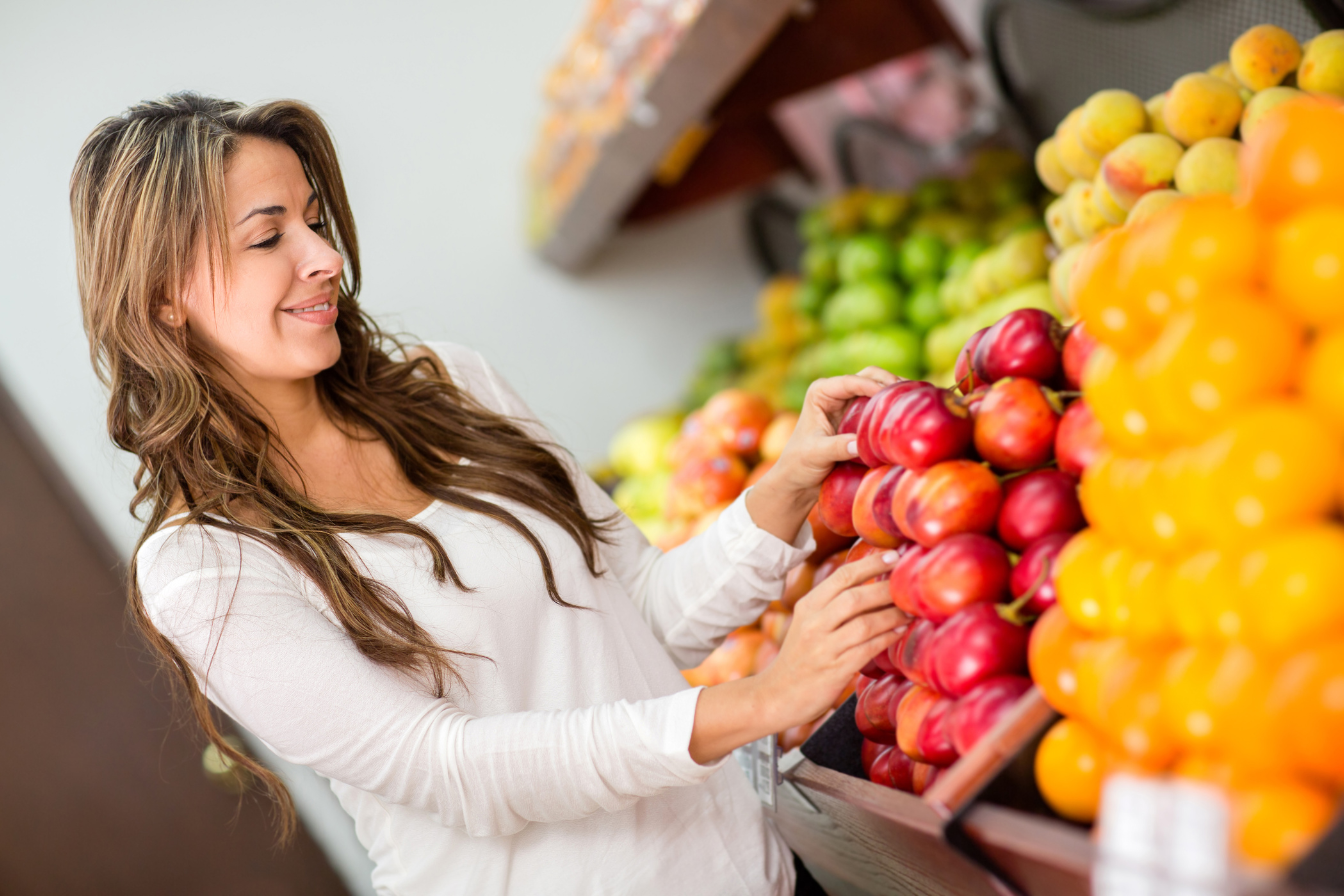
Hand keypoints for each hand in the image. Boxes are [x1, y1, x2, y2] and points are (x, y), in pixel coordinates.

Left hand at [745, 368, 897, 542]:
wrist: (800, 481)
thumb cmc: (799, 465)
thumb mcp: (816, 454)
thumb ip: (837, 447)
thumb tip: (860, 444)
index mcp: (820, 392)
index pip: (850, 382)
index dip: (872, 385)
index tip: (890, 396)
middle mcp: (836, 392)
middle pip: (868, 376)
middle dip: (889, 382)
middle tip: (909, 395)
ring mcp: (850, 403)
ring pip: (879, 387)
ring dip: (896, 392)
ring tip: (916, 401)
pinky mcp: (860, 417)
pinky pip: (881, 406)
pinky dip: (895, 406)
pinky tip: (910, 413)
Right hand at [755, 551, 907, 728]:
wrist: (776, 695)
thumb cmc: (800, 657)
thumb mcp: (808, 624)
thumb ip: (832, 605)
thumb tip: (873, 585)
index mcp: (808, 606)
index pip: (841, 577)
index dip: (870, 565)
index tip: (893, 557)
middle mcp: (813, 623)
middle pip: (855, 597)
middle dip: (886, 589)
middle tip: (907, 584)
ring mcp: (823, 647)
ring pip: (864, 623)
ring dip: (892, 616)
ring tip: (910, 611)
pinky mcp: (834, 669)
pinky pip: (867, 649)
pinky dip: (887, 638)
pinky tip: (899, 632)